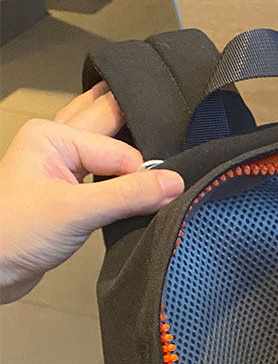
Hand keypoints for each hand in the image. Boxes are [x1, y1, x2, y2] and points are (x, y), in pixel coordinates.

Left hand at [0, 82, 183, 303]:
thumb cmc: (10, 235)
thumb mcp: (74, 212)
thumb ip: (127, 196)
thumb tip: (173, 182)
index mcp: (52, 136)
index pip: (119, 148)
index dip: (141, 172)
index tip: (163, 192)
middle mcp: (55, 144)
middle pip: (109, 128)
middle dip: (139, 134)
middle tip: (175, 132)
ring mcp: (60, 169)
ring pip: (105, 149)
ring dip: (128, 153)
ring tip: (160, 141)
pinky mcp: (66, 194)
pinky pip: (101, 175)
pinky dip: (120, 177)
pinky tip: (135, 176)